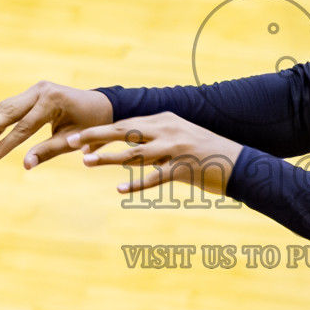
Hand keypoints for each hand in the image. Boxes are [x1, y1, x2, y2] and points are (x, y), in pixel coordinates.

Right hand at [0, 82, 113, 165]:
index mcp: (52, 101)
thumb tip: (26, 166)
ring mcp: (34, 90)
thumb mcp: (72, 140)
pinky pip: (7, 107)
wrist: (101, 105)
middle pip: (7, 112)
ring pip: (3, 107)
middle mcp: (40, 91)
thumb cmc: (90, 125)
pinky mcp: (30, 93)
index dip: (6, 144)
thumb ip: (49, 151)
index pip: (24, 126)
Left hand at [66, 113, 243, 195]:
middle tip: (70, 142)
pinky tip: (118, 189)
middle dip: (95, 136)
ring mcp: (175, 149)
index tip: (78, 135)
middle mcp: (168, 130)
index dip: (100, 131)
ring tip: (86, 162)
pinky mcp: (183, 168)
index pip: (126, 123)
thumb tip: (131, 145)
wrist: (239, 164)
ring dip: (108, 158)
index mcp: (165, 120)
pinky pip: (154, 177)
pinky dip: (135, 184)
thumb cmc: (206, 154)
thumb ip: (156, 139)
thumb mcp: (180, 138)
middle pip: (124, 131)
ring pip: (134, 153)